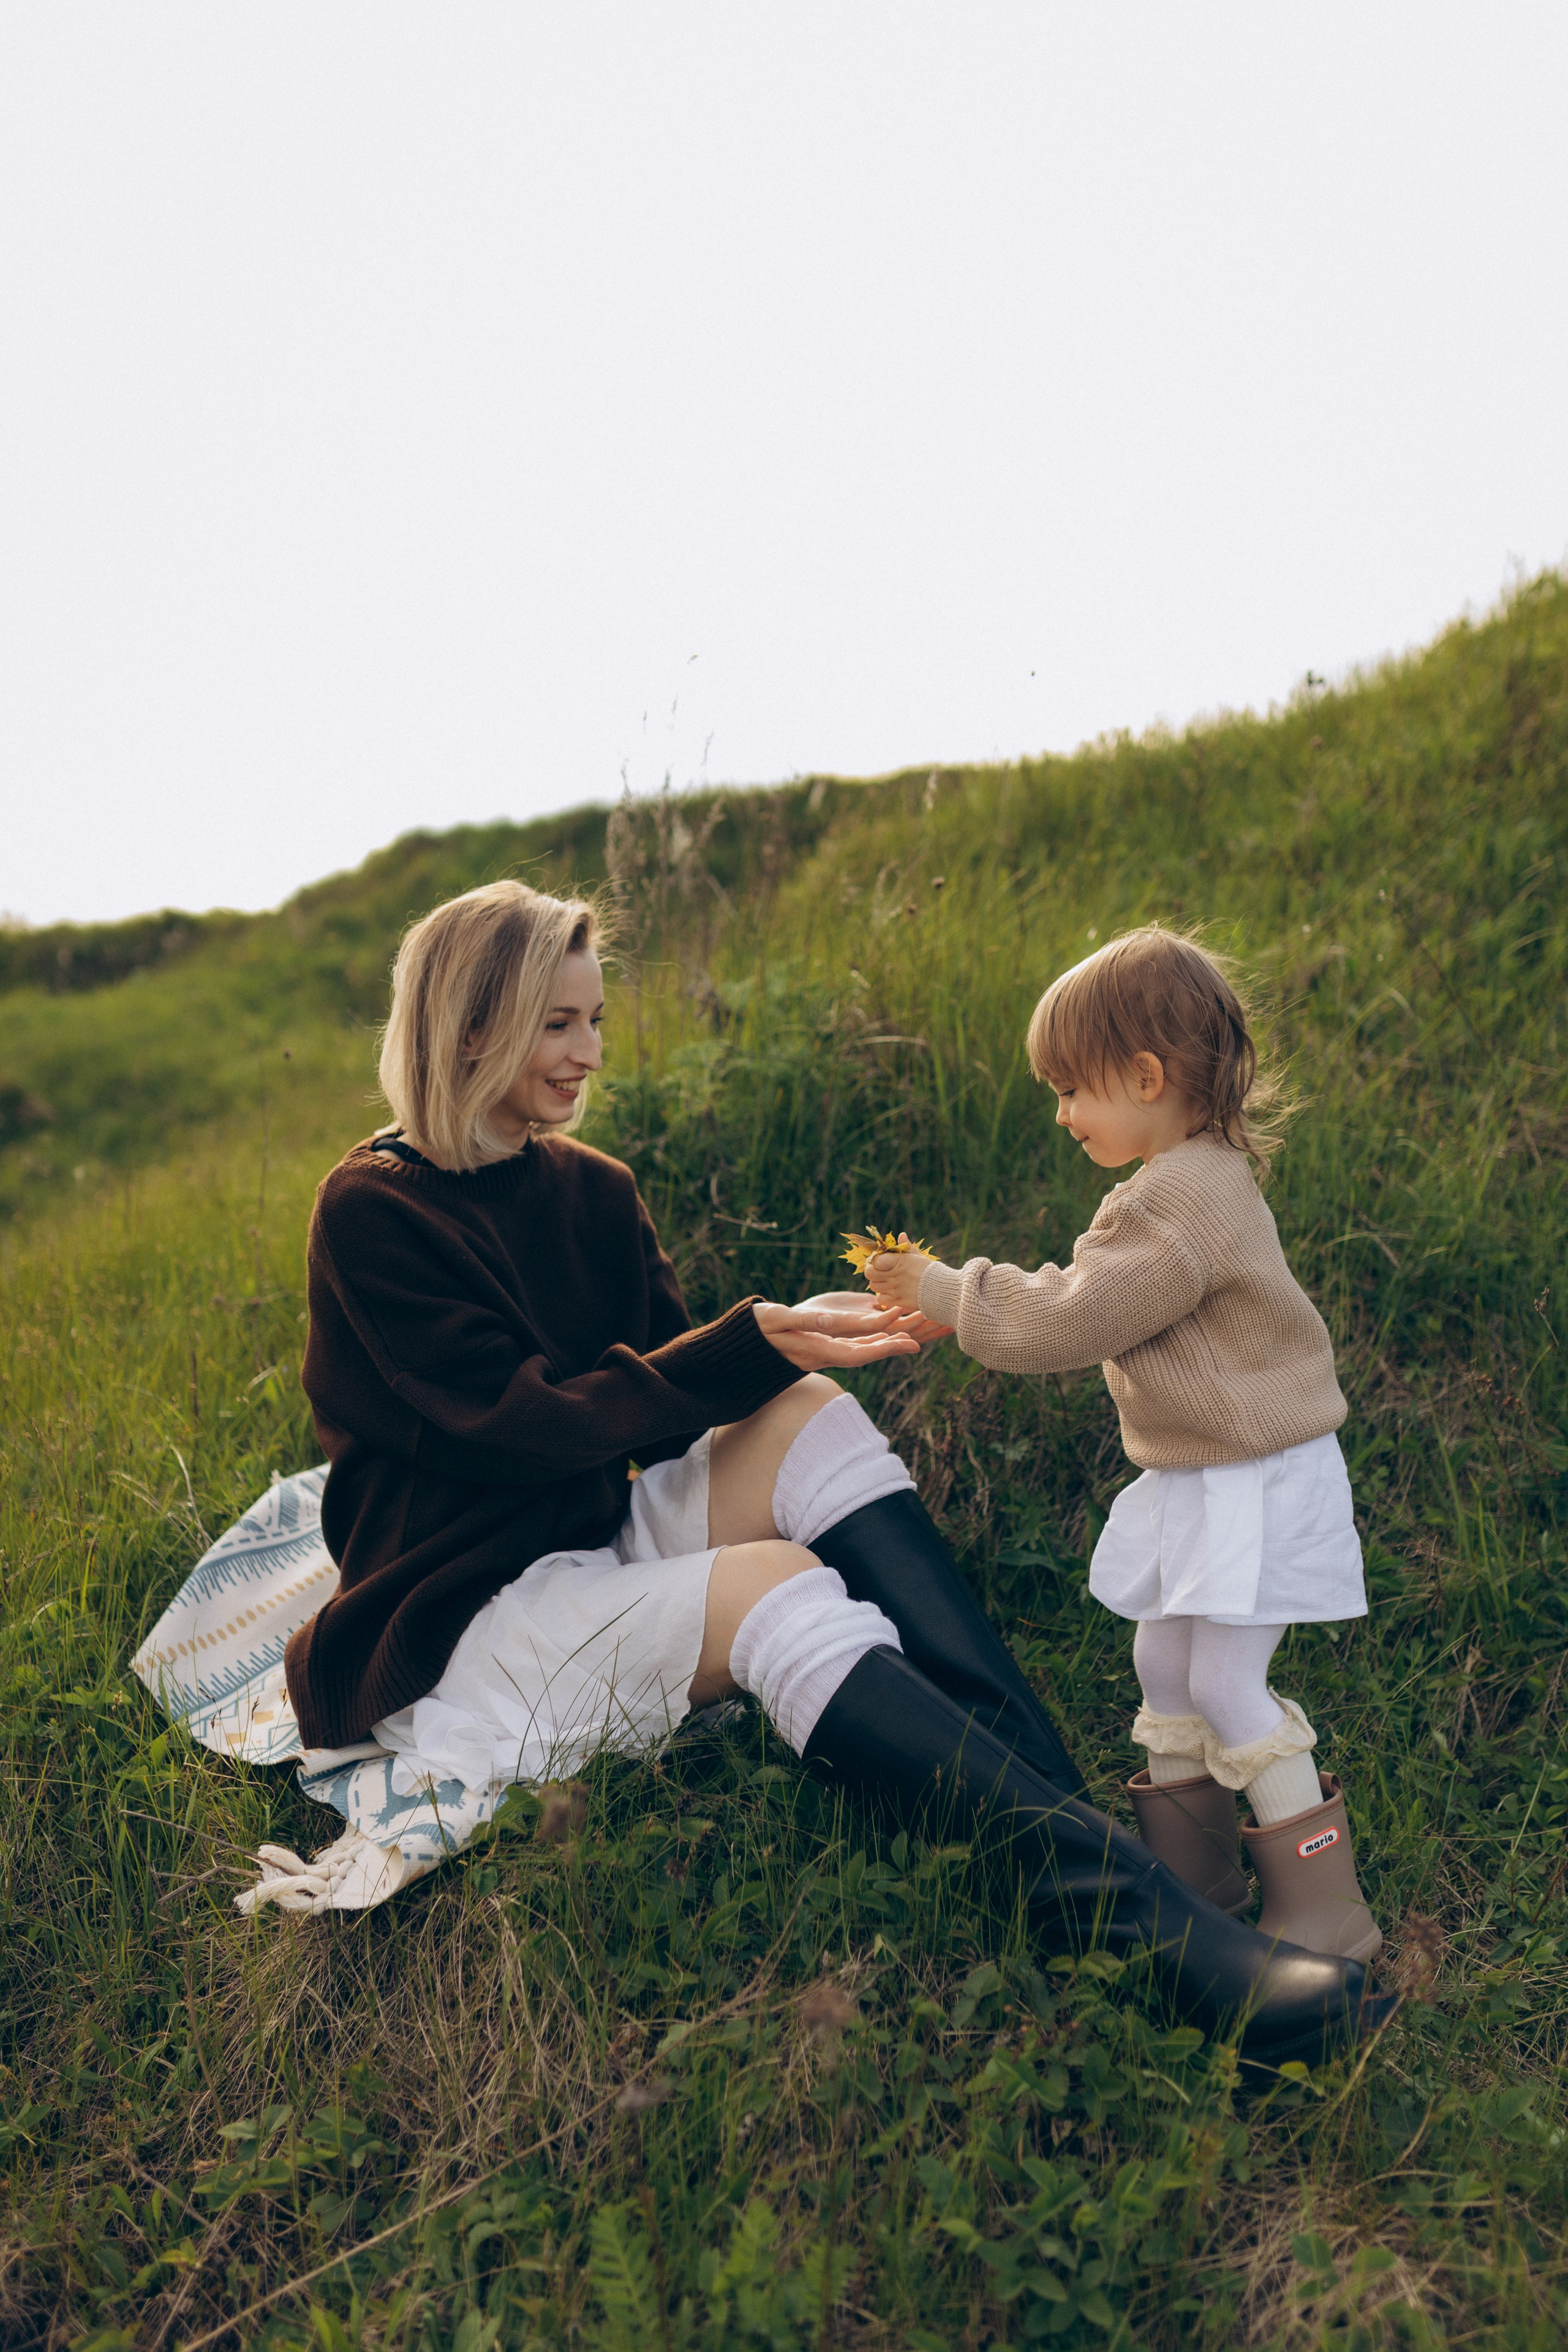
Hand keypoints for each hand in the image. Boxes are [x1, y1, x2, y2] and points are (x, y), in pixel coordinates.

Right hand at [753, 1299, 921, 1370]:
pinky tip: (889, 1326)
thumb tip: (824, 1322)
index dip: (879, 1346)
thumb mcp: (775, 1320)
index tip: (903, 1337)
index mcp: (814, 1350)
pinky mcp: (823, 1343)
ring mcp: (824, 1349)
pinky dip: (873, 1336)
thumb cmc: (755, 1329)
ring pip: (862, 1348)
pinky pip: (853, 1341)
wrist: (743, 1343)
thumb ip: (799, 1320)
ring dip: (887, 1341)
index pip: (854, 1352)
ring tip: (915, 1333)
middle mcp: (824, 1353)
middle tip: (921, 1339)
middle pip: (865, 1353)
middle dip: (892, 1347)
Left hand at [865, 1236, 933, 1314]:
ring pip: (873, 1286)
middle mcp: (894, 1275)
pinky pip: (881, 1298)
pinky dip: (883, 1296)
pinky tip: (891, 1292)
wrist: (942, 1290)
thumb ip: (907, 1247)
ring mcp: (895, 1289)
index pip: (875, 1260)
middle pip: (869, 1274)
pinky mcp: (897, 1300)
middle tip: (879, 1272)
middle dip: (872, 1272)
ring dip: (878, 1284)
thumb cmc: (930, 1271)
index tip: (880, 1261)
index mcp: (899, 1261)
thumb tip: (901, 1235)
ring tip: (887, 1282)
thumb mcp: (918, 1256)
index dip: (874, 1260)